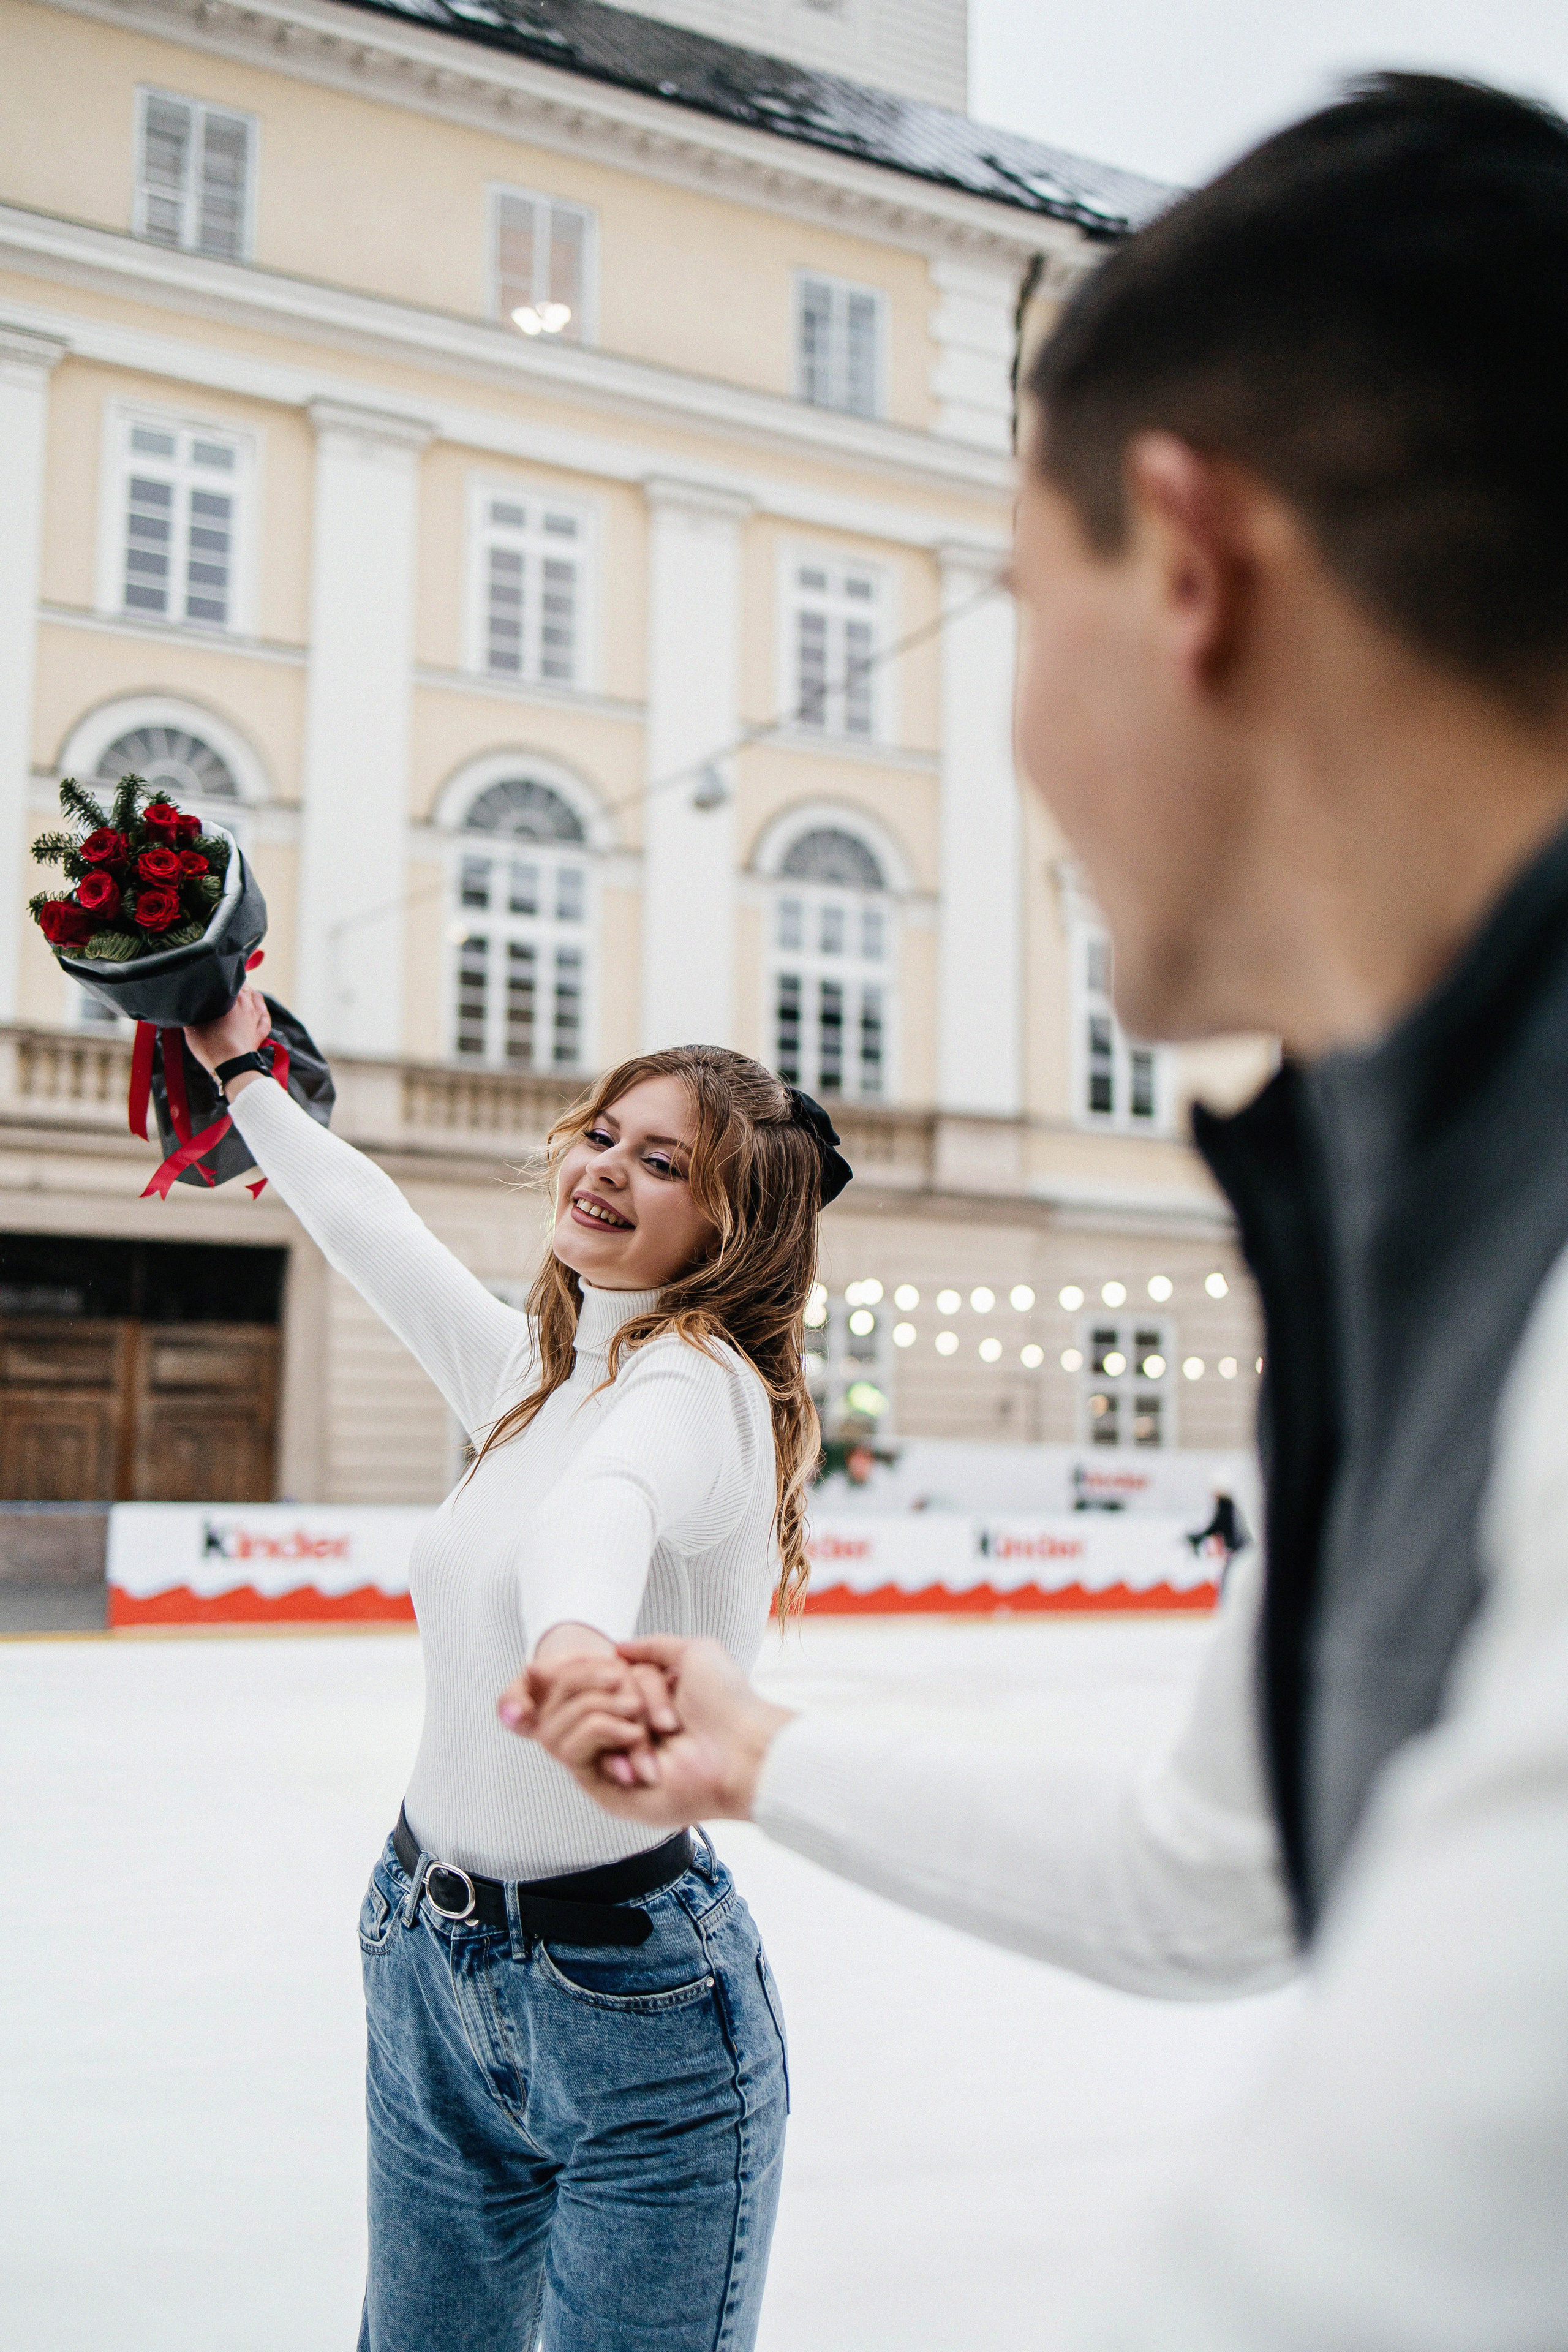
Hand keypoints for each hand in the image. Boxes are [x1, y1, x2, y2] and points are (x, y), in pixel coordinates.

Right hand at [185, 982, 270, 1082]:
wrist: (231, 1066)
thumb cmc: (210, 1045)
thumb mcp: (193, 1027)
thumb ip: (191, 1014)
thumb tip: (185, 1007)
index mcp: (232, 998)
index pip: (231, 980)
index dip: (224, 979)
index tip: (216, 980)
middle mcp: (247, 1005)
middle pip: (245, 988)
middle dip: (237, 985)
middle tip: (226, 987)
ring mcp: (255, 1019)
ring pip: (258, 999)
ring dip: (251, 994)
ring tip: (243, 994)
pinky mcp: (260, 1033)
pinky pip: (265, 1018)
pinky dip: (262, 1011)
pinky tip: (259, 1010)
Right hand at [515, 1635, 795, 1827]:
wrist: (742, 1746)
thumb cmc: (726, 1701)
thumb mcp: (692, 1652)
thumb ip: (652, 1647)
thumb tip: (616, 1649)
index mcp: (636, 1712)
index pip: (581, 1684)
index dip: (584, 1671)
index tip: (610, 1667)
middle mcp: (619, 1739)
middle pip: (570, 1701)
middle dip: (600, 1686)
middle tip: (634, 1694)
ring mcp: (609, 1766)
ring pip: (562, 1727)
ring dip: (601, 1709)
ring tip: (643, 1719)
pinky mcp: (606, 1791)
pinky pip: (570, 1754)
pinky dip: (599, 1731)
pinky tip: (634, 1734)